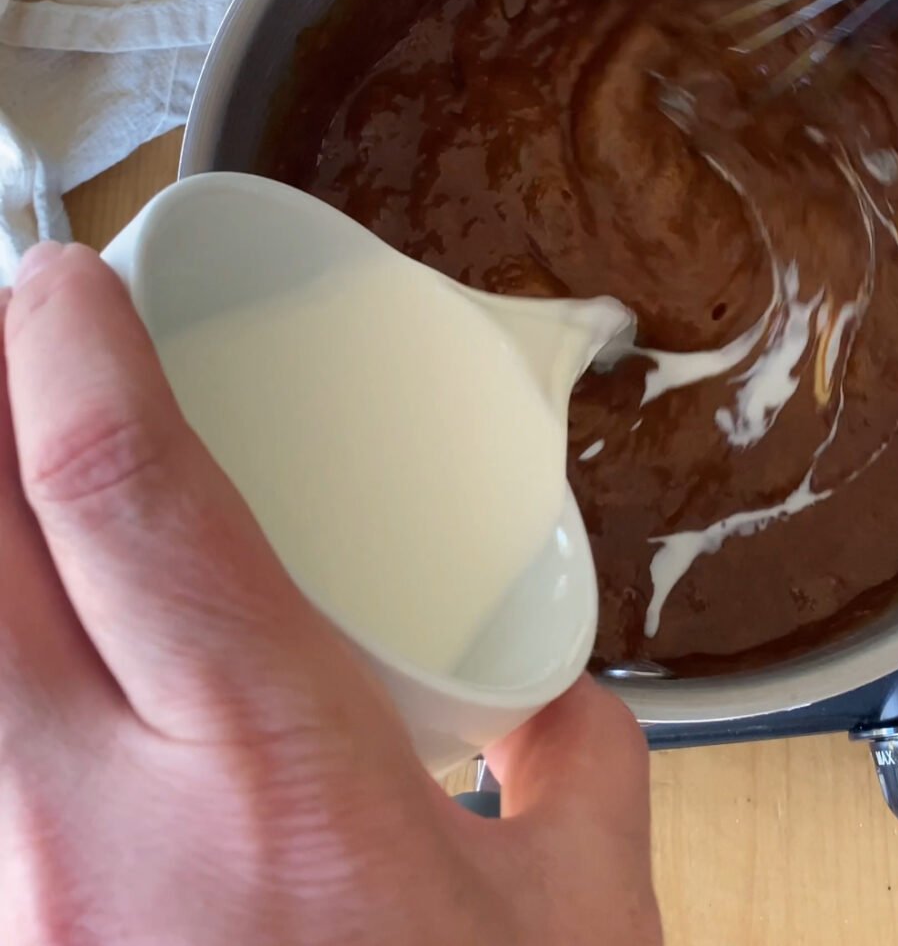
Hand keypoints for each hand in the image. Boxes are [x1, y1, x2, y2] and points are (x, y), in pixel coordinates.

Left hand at [0, 243, 660, 945]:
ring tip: (29, 487)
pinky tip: (48, 659)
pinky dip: (0, 680)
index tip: (63, 279)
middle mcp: (97, 830)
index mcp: (268, 768)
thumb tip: (562, 699)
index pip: (114, 485)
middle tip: (22, 347)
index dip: (64, 346)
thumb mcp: (566, 927)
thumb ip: (577, 771)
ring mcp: (19, 909)